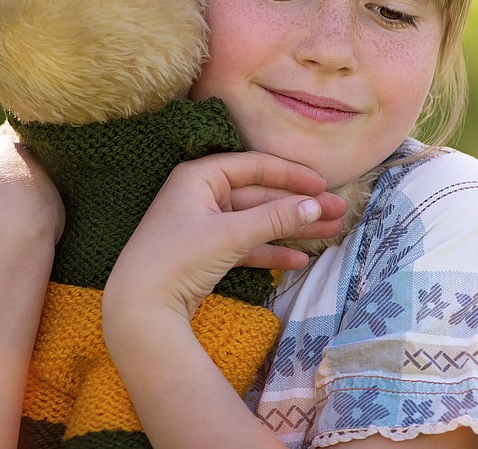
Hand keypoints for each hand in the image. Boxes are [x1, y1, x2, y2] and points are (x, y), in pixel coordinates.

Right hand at [0, 134, 64, 243]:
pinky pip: (47, 214)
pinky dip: (35, 225)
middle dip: (9, 195)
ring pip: (37, 195)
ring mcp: (52, 181)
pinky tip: (21, 236)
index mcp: (7, 145)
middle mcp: (35, 158)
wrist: (4, 208)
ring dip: (24, 211)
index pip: (0, 157)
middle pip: (23, 176)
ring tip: (4, 229)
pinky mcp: (63, 205)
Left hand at [104, 151, 346, 320]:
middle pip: (260, 196)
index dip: (291, 175)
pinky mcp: (206, 255)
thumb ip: (275, 218)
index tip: (323, 186)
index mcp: (200, 178)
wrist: (138, 310)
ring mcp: (204, 227)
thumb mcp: (231, 234)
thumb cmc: (177, 259)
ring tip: (331, 233)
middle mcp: (201, 196)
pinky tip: (299, 261)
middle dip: (299, 206)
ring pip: (257, 222)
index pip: (255, 166)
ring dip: (292, 229)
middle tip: (338, 211)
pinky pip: (246, 246)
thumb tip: (316, 205)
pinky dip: (271, 252)